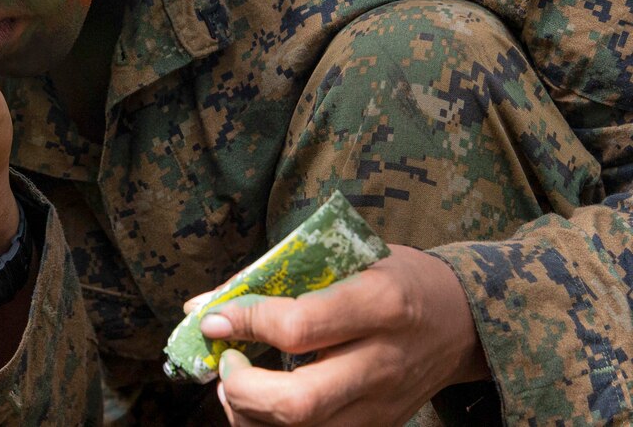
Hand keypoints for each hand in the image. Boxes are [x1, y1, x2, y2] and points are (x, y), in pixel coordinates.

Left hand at [194, 245, 489, 425]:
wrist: (464, 322)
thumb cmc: (397, 278)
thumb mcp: (350, 256)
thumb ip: (279, 277)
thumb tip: (202, 305)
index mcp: (380, 303)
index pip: (299, 327)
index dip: (246, 324)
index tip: (214, 319)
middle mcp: (382, 361)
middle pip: (299, 402)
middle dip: (242, 389)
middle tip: (226, 362)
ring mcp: (381, 404)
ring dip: (250, 415)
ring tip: (234, 385)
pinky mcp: (378, 426)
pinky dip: (271, 426)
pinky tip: (258, 404)